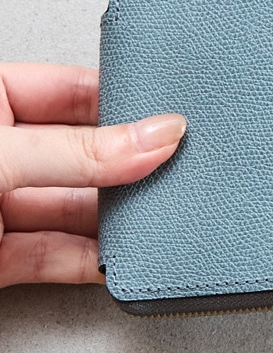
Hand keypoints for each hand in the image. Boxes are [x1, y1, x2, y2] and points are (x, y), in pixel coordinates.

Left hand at [0, 63, 185, 286]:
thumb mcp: (0, 155)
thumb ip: (77, 150)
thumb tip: (154, 137)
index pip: (70, 91)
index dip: (122, 104)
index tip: (170, 117)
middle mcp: (2, 155)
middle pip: (83, 156)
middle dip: (128, 168)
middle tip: (176, 169)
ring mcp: (0, 207)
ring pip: (75, 210)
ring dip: (117, 221)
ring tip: (160, 216)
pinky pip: (57, 256)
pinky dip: (92, 262)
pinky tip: (123, 259)